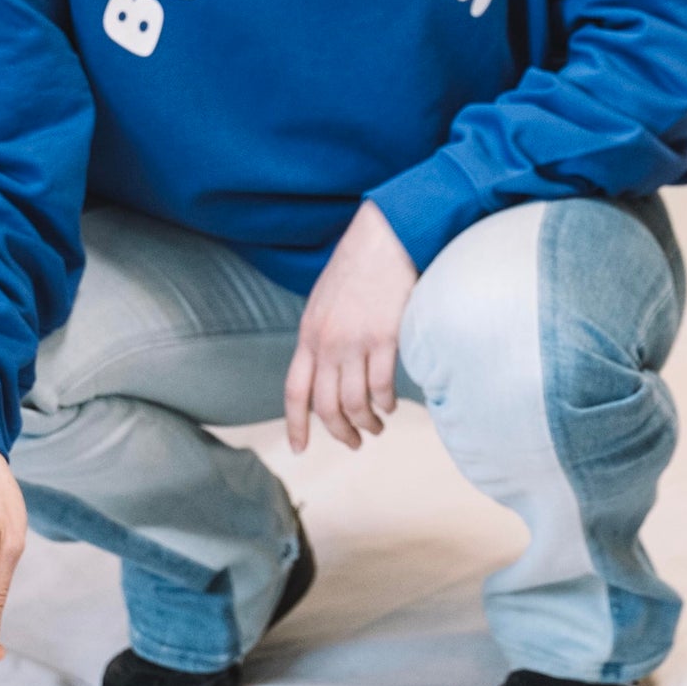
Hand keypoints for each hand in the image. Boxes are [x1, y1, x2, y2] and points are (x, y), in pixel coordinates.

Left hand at [285, 201, 419, 451]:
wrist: (384, 236)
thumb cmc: (357, 266)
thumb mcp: (324, 302)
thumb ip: (320, 336)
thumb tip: (324, 369)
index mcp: (308, 335)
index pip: (295, 391)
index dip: (296, 424)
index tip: (299, 448)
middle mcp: (327, 343)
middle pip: (326, 406)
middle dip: (339, 432)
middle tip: (353, 442)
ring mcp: (355, 341)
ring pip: (355, 403)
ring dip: (367, 423)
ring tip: (376, 426)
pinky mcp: (385, 337)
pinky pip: (382, 387)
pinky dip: (386, 403)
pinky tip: (391, 404)